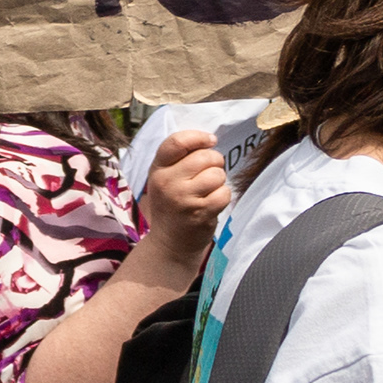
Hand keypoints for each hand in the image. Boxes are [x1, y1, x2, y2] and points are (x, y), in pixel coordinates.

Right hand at [137, 127, 231, 272]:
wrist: (170, 244)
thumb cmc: (172, 206)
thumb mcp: (164, 179)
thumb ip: (180, 158)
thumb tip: (209, 139)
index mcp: (157, 170)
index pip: (177, 141)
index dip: (199, 137)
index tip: (210, 141)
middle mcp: (167, 183)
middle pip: (204, 156)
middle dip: (214, 162)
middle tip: (208, 175)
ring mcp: (183, 199)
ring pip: (217, 174)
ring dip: (219, 182)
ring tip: (208, 192)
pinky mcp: (200, 213)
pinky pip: (224, 193)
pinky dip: (223, 197)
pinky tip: (212, 204)